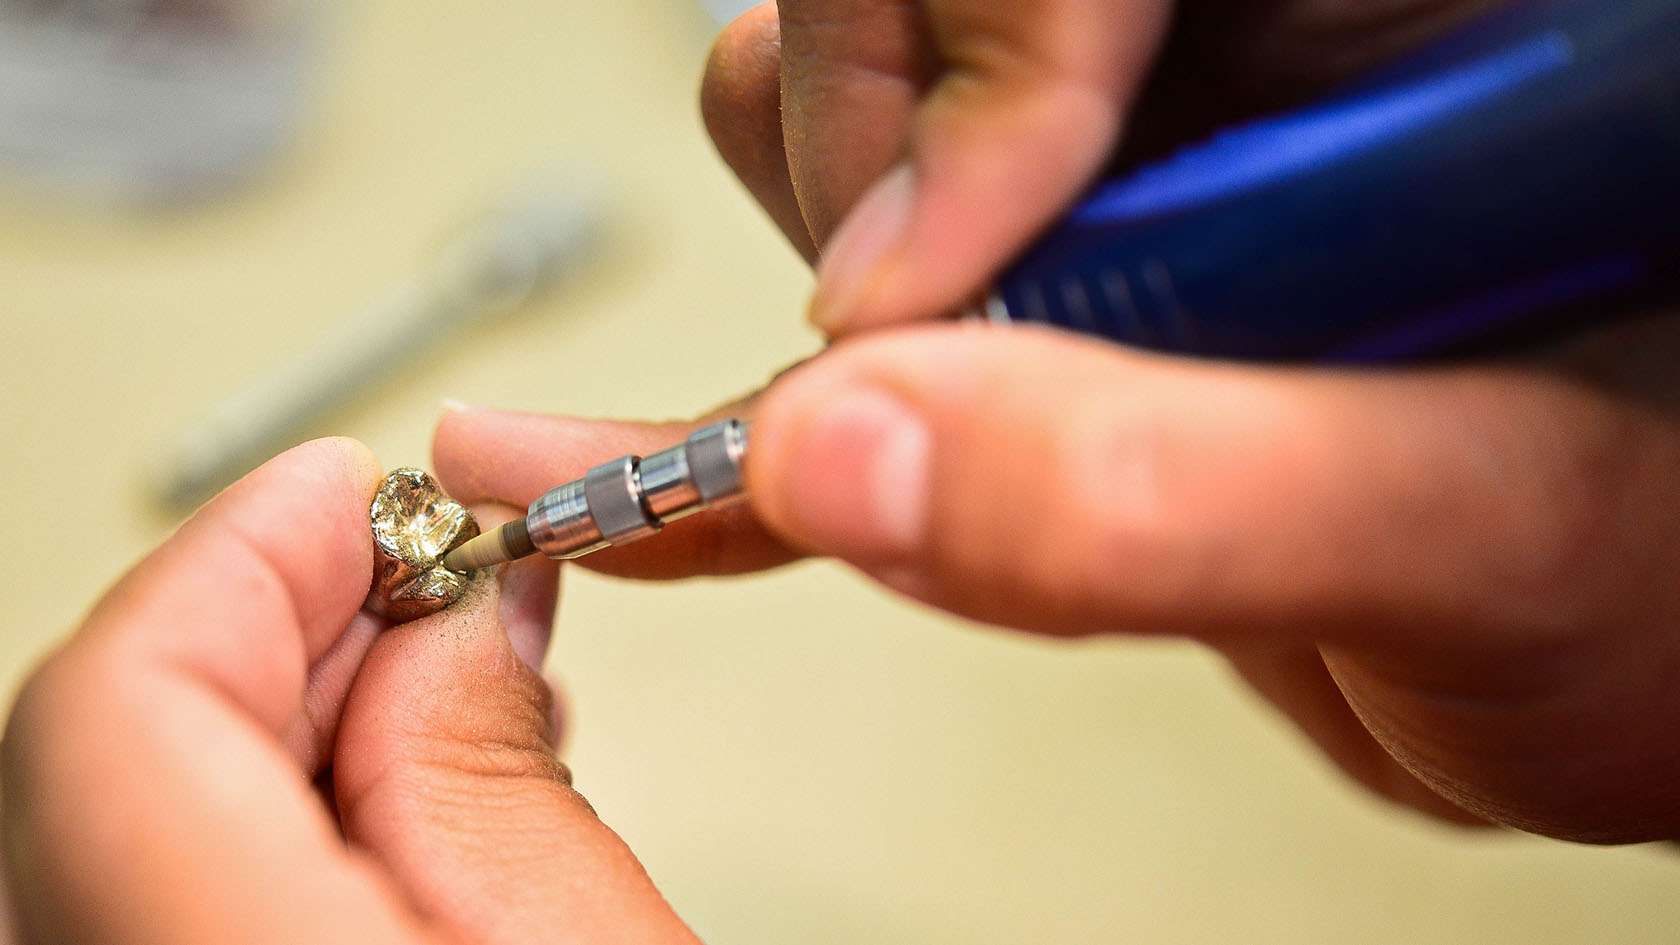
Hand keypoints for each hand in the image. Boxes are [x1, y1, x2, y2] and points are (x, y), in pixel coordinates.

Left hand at [2, 439, 698, 944]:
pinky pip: (143, 895)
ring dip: (279, 721)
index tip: (360, 493)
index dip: (248, 559)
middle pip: (114, 746)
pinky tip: (381, 800)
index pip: (128, 701)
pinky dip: (260, 818)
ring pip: (118, 817)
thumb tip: (460, 615)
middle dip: (287, 629)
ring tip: (438, 690)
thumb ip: (488, 768)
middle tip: (433, 577)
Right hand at [435, 1, 1679, 841]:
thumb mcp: (1484, 524)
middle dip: (876, 170)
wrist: (1636, 675)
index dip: (981, 40)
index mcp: (1364, 18)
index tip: (947, 268)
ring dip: (827, 305)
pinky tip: (610, 477)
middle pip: (901, 11)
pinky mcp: (1036, 318)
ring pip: (823, 142)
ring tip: (932, 425)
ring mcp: (1100, 178)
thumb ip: (1181, 484)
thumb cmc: (1655, 580)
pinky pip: (831, 335)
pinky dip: (720, 431)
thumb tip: (846, 447)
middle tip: (943, 351)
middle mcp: (1212, 61)